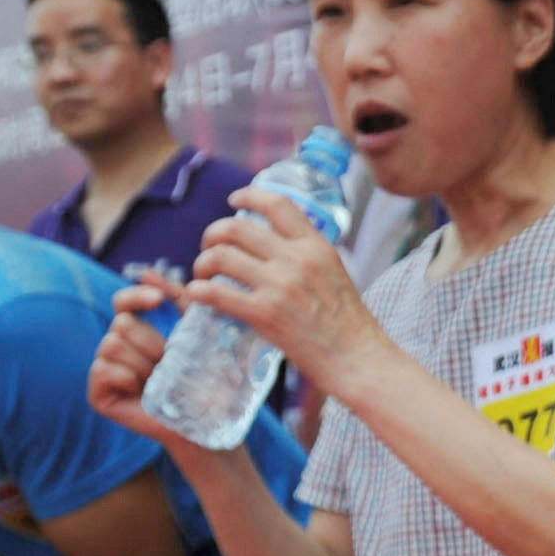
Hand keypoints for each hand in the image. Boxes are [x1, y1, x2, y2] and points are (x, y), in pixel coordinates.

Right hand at [85, 285, 194, 450]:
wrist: (204, 418)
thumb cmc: (202, 375)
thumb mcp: (192, 330)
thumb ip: (174, 297)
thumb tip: (146, 273)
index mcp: (136, 330)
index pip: (123, 301)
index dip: (136, 297)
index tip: (159, 302)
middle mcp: (115, 346)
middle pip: (121, 323)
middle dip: (151, 343)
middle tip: (168, 364)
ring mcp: (104, 370)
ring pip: (113, 344)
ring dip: (143, 363)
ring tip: (158, 381)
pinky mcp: (98, 394)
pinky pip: (104, 369)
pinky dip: (128, 378)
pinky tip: (142, 392)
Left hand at [181, 186, 387, 389]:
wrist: (357, 359)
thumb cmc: (349, 324)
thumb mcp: (335, 273)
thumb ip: (307, 255)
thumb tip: (277, 245)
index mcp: (316, 246)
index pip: (277, 204)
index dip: (249, 197)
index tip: (233, 201)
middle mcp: (296, 259)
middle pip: (237, 228)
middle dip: (213, 234)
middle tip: (209, 248)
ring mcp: (279, 286)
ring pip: (221, 257)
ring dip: (203, 263)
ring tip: (203, 275)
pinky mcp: (264, 314)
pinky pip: (216, 293)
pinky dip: (199, 291)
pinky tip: (197, 294)